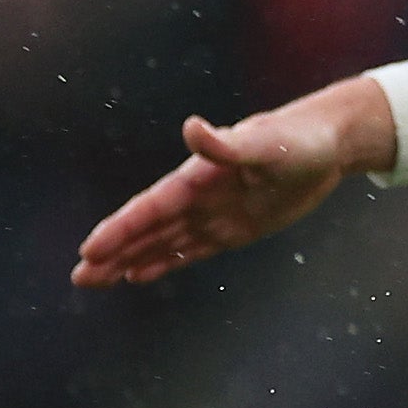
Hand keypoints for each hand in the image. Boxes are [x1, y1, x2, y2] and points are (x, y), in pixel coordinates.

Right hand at [70, 77, 394, 286]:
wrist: (328, 145)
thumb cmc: (298, 139)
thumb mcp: (265, 143)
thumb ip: (226, 144)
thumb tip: (192, 128)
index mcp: (197, 178)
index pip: (150, 208)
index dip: (120, 229)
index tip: (90, 250)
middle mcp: (197, 198)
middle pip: (147, 230)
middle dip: (113, 252)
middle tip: (79, 277)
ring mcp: (212, 215)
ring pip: (162, 244)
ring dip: (129, 260)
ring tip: (96, 280)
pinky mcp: (233, 230)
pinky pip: (190, 251)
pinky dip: (163, 263)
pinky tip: (138, 275)